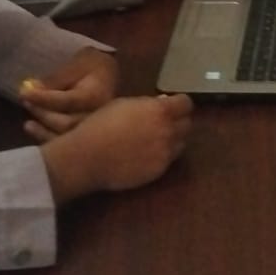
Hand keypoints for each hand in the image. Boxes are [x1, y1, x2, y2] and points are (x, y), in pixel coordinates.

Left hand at [18, 48, 117, 134]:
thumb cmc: (94, 66)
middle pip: (68, 123)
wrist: (113, 75)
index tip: (24, 93)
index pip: (68, 101)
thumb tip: (34, 88)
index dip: (44, 98)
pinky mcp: (89, 137)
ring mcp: (95, 130)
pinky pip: (68, 145)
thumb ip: (58, 77)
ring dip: (44, 131)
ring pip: (67, 138)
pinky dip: (49, 139)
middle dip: (43, 114)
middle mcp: (98, 116)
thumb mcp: (78, 62)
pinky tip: (35, 131)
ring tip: (28, 123)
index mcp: (96, 95)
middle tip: (26, 102)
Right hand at [37, 93, 193, 202]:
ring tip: (157, 139)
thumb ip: (147, 104)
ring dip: (173, 139)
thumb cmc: (101, 124)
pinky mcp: (159, 171)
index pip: (186, 104)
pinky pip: (169, 160)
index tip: (172, 104)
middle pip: (187, 124)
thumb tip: (162, 102)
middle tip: (165, 122)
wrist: (88, 157)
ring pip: (181, 144)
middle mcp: (168, 131)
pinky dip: (163, 156)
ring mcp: (165, 153)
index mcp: (160, 111)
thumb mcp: (124, 104)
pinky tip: (147, 154)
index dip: (180, 103)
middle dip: (178, 121)